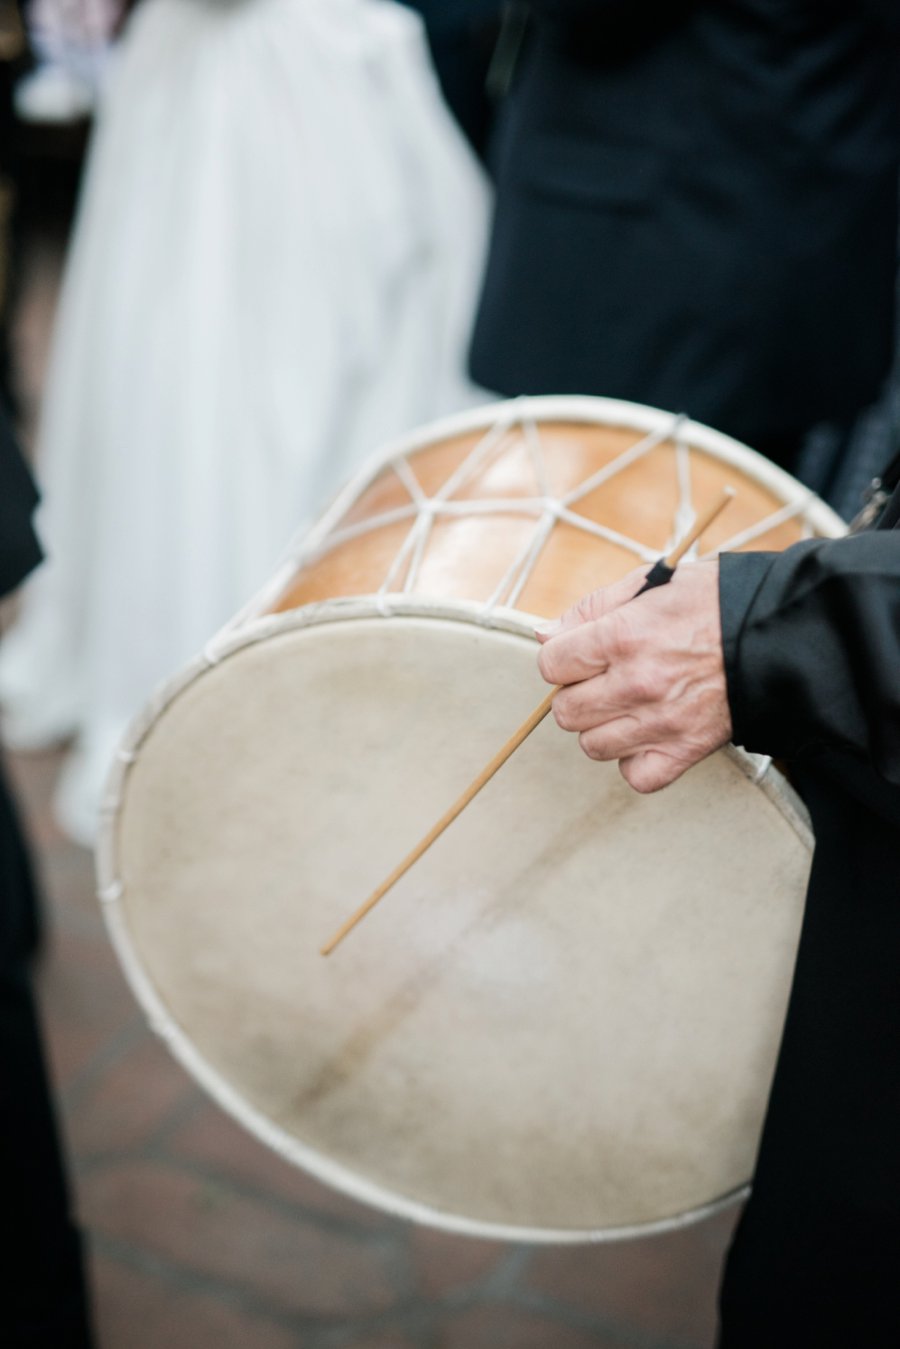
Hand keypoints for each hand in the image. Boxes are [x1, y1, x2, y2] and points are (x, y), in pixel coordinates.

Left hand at [536, 561, 731, 792]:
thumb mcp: (652, 583)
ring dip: (603, 726)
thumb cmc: (718, 601)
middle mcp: (637, 683)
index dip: (563, 657)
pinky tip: (646, 734)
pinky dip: (634, 760)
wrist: (784, 633)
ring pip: (592, 745)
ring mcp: (661, 722)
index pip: (551, 665)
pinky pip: (635, 775)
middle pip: (565, 711)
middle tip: (607, 677)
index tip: (583, 653)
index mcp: (623, 635)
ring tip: (629, 704)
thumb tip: (545, 634)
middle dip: (578, 692)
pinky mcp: (686, 750)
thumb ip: (592, 608)